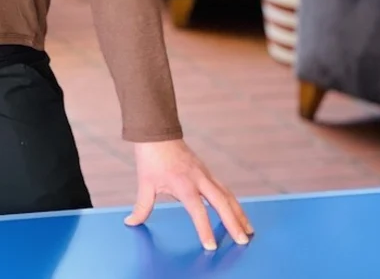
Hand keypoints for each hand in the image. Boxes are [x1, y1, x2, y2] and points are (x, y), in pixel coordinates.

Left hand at [125, 139, 252, 249]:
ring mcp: (206, 175)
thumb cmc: (151, 159)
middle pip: (221, 203)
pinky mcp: (208, 172)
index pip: (197, 210)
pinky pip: (225, 189)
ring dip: (239, 214)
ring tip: (249, 231)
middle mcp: (199, 180)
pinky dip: (233, 203)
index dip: (204, 228)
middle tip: (243, 241)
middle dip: (233, 223)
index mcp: (183, 184)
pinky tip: (239, 214)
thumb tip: (131, 223)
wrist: (158, 133)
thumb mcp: (145, 183)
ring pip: (227, 196)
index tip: (211, 246)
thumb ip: (142, 206)